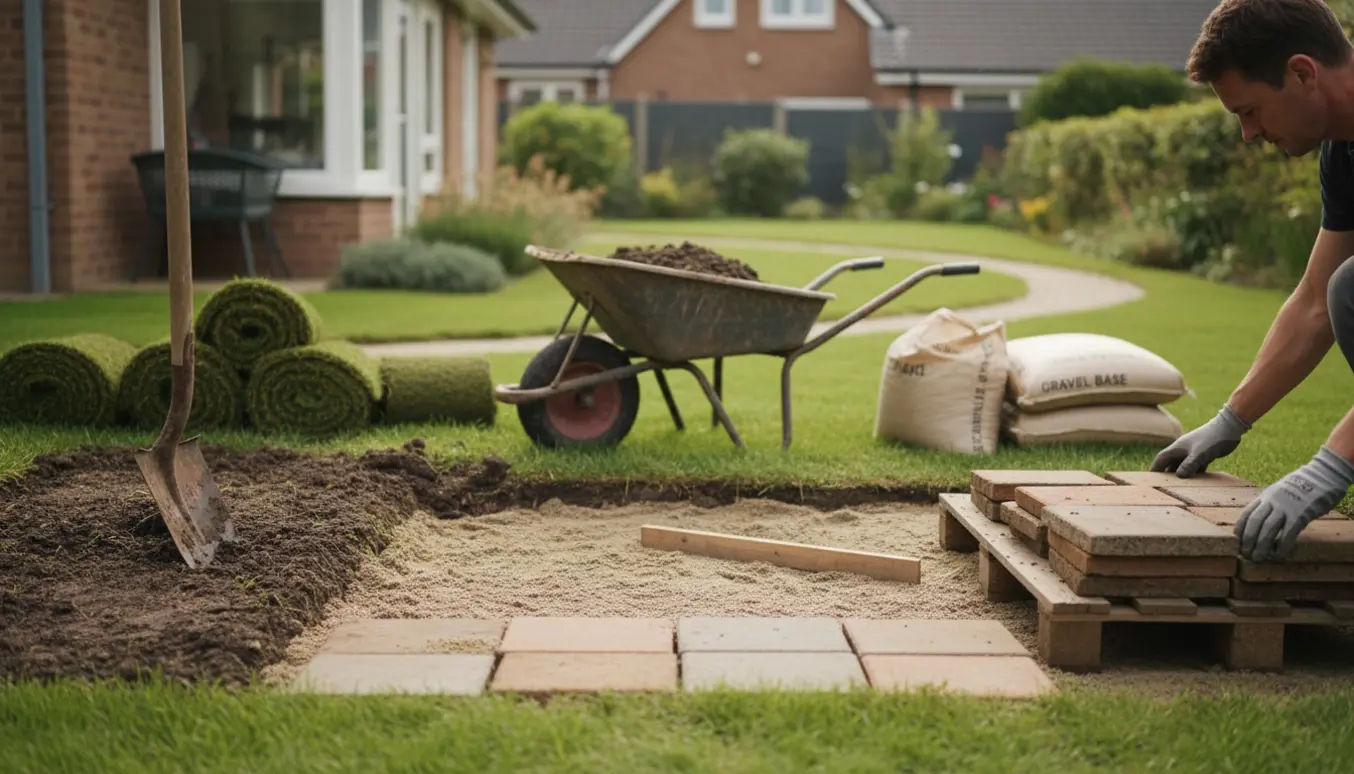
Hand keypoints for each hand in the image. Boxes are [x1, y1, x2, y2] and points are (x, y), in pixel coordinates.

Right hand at [1151, 405, 1251, 476]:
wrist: (1228, 428)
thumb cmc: (1212, 439)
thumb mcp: (1199, 453)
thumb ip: (1189, 465)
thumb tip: (1179, 476)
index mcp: (1178, 447)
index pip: (1161, 459)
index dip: (1155, 469)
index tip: (1149, 479)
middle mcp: (1183, 450)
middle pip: (1171, 463)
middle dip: (1167, 474)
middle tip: (1163, 486)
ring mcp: (1193, 452)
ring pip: (1183, 465)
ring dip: (1181, 475)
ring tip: (1179, 488)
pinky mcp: (1204, 454)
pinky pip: (1195, 466)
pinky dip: (1194, 473)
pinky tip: (1197, 482)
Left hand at [1237, 446, 1353, 561]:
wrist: (1321, 476)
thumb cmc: (1301, 488)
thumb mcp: (1279, 493)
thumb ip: (1269, 506)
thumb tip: (1261, 525)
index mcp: (1265, 496)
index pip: (1246, 515)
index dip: (1240, 531)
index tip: (1238, 543)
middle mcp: (1272, 501)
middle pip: (1254, 523)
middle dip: (1247, 541)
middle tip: (1246, 555)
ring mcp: (1286, 507)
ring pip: (1267, 529)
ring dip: (1261, 546)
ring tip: (1258, 559)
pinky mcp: (1300, 514)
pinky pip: (1288, 533)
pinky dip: (1282, 547)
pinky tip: (1280, 556)